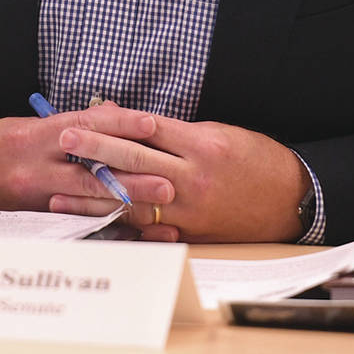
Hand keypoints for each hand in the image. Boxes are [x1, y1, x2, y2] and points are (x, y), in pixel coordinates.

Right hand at [0, 114, 173, 211]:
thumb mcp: (23, 126)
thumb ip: (65, 124)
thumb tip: (108, 113)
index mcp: (32, 136)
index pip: (84, 126)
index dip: (120, 124)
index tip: (151, 124)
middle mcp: (33, 167)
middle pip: (91, 172)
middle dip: (133, 178)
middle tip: (168, 183)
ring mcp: (32, 197)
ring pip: (87, 202)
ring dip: (125, 206)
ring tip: (156, 209)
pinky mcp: (31, 220)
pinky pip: (74, 222)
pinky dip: (102, 223)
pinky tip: (128, 229)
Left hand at [42, 103, 307, 242]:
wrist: (294, 200)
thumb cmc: (256, 161)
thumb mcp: (219, 134)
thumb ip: (175, 132)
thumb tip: (132, 121)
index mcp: (200, 146)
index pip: (146, 130)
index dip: (110, 125)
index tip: (80, 120)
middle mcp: (193, 178)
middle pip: (134, 161)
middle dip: (95, 151)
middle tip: (63, 142)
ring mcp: (191, 209)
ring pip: (134, 201)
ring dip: (94, 198)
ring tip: (60, 194)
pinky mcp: (192, 234)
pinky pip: (150, 230)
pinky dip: (120, 226)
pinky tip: (94, 224)